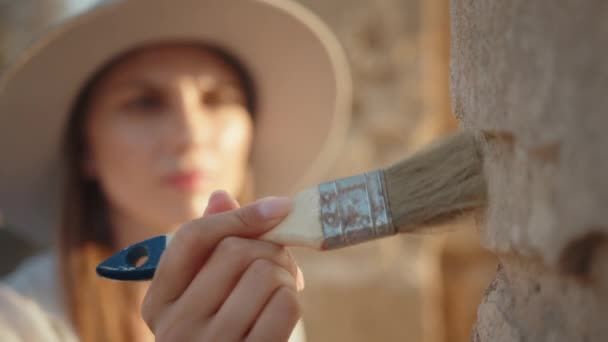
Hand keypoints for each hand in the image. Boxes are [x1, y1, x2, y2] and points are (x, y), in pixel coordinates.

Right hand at [141, 191, 304, 341]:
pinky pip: (284, 305)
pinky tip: (284, 309)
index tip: (280, 207)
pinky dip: (293, 299)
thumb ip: (209, 247)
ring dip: (285, 275)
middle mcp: (175, 327)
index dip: (241, 215)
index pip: (193, 237)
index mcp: (159, 301)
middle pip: (236, 252)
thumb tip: (220, 196)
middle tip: (282, 263)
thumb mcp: (202, 294)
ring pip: (264, 274)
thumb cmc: (218, 331)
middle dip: (272, 249)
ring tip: (282, 287)